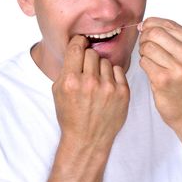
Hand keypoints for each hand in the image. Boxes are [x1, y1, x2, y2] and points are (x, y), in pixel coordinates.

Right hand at [52, 35, 129, 151]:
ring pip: (105, 61)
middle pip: (92, 53)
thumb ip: (66, 68)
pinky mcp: (123, 93)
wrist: (88, 139)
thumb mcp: (58, 92)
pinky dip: (112, 75)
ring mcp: (108, 88)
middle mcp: (90, 83)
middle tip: (87, 71)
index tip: (80, 44)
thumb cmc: (71, 115)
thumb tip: (76, 47)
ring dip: (100, 68)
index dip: (78, 42)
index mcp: (71, 81)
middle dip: (88, 59)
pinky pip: (118, 69)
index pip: (77, 47)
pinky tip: (107, 86)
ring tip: (97, 83)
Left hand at [138, 17, 181, 127]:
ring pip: (147, 47)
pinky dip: (143, 64)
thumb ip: (171, 38)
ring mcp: (178, 68)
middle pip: (155, 33)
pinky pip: (144, 61)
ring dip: (143, 52)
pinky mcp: (164, 80)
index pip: (167, 23)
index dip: (151, 24)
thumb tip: (145, 24)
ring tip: (150, 61)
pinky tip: (151, 71)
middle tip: (146, 47)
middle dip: (145, 38)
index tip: (146, 30)